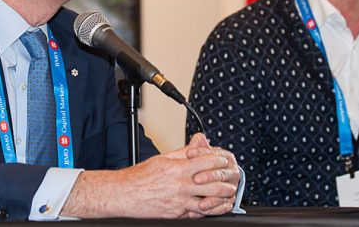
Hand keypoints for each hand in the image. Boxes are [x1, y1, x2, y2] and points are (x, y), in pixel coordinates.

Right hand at [61, 135, 237, 218]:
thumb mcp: (164, 158)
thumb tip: (199, 142)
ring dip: (223, 197)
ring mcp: (180, 202)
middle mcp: (182, 185)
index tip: (226, 159)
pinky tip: (216, 207)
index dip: (221, 159)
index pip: (209, 161)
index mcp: (179, 168)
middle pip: (214, 182)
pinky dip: (210, 211)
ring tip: (229, 193)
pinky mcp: (177, 215)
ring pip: (210, 201)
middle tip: (233, 177)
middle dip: (227, 179)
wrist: (125, 194)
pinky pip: (199, 214)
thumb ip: (185, 152)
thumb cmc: (141, 176)